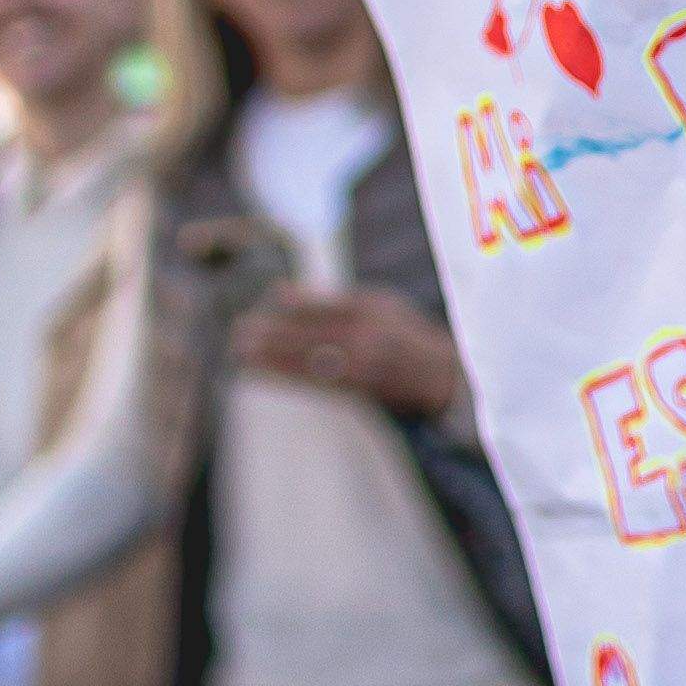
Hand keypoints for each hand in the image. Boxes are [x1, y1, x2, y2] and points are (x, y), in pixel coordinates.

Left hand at [235, 286, 463, 415]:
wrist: (445, 378)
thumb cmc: (404, 334)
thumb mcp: (377, 303)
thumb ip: (328, 299)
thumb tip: (277, 292)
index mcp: (374, 311)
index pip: (327, 306)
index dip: (296, 306)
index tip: (266, 301)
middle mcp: (370, 340)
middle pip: (314, 336)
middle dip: (275, 334)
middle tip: (240, 331)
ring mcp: (366, 369)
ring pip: (311, 363)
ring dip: (273, 359)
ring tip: (241, 353)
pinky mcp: (361, 393)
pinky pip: (315, 383)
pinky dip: (286, 377)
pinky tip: (261, 373)